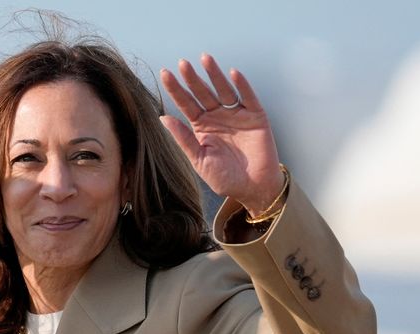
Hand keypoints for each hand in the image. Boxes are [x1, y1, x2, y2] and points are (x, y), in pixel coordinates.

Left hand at [159, 53, 283, 216]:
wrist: (253, 189)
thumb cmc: (225, 178)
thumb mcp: (200, 160)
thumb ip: (184, 139)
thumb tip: (163, 118)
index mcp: (201, 127)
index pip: (186, 104)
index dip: (176, 89)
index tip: (165, 73)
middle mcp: (217, 117)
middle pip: (203, 93)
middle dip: (193, 78)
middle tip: (183, 64)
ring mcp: (236, 115)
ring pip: (224, 90)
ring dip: (215, 74)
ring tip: (205, 59)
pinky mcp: (255, 117)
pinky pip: (248, 97)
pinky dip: (242, 85)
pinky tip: (233, 73)